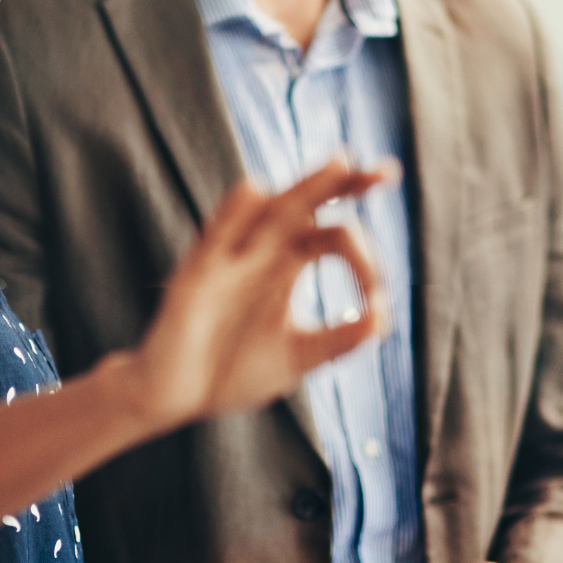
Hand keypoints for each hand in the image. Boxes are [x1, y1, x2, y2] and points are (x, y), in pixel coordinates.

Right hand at [117, 158, 393, 429]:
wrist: (175, 398)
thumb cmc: (231, 371)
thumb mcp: (298, 356)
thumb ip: (339, 339)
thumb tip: (383, 316)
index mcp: (289, 264)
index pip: (335, 233)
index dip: (366, 255)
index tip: (377, 297)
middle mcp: (263, 250)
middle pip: (307, 204)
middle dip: (344, 184)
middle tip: (387, 171)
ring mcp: (230, 257)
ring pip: (272, 210)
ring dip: (307, 187)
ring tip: (340, 163)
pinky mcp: (198, 275)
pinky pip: (216, 236)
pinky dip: (234, 214)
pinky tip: (255, 191)